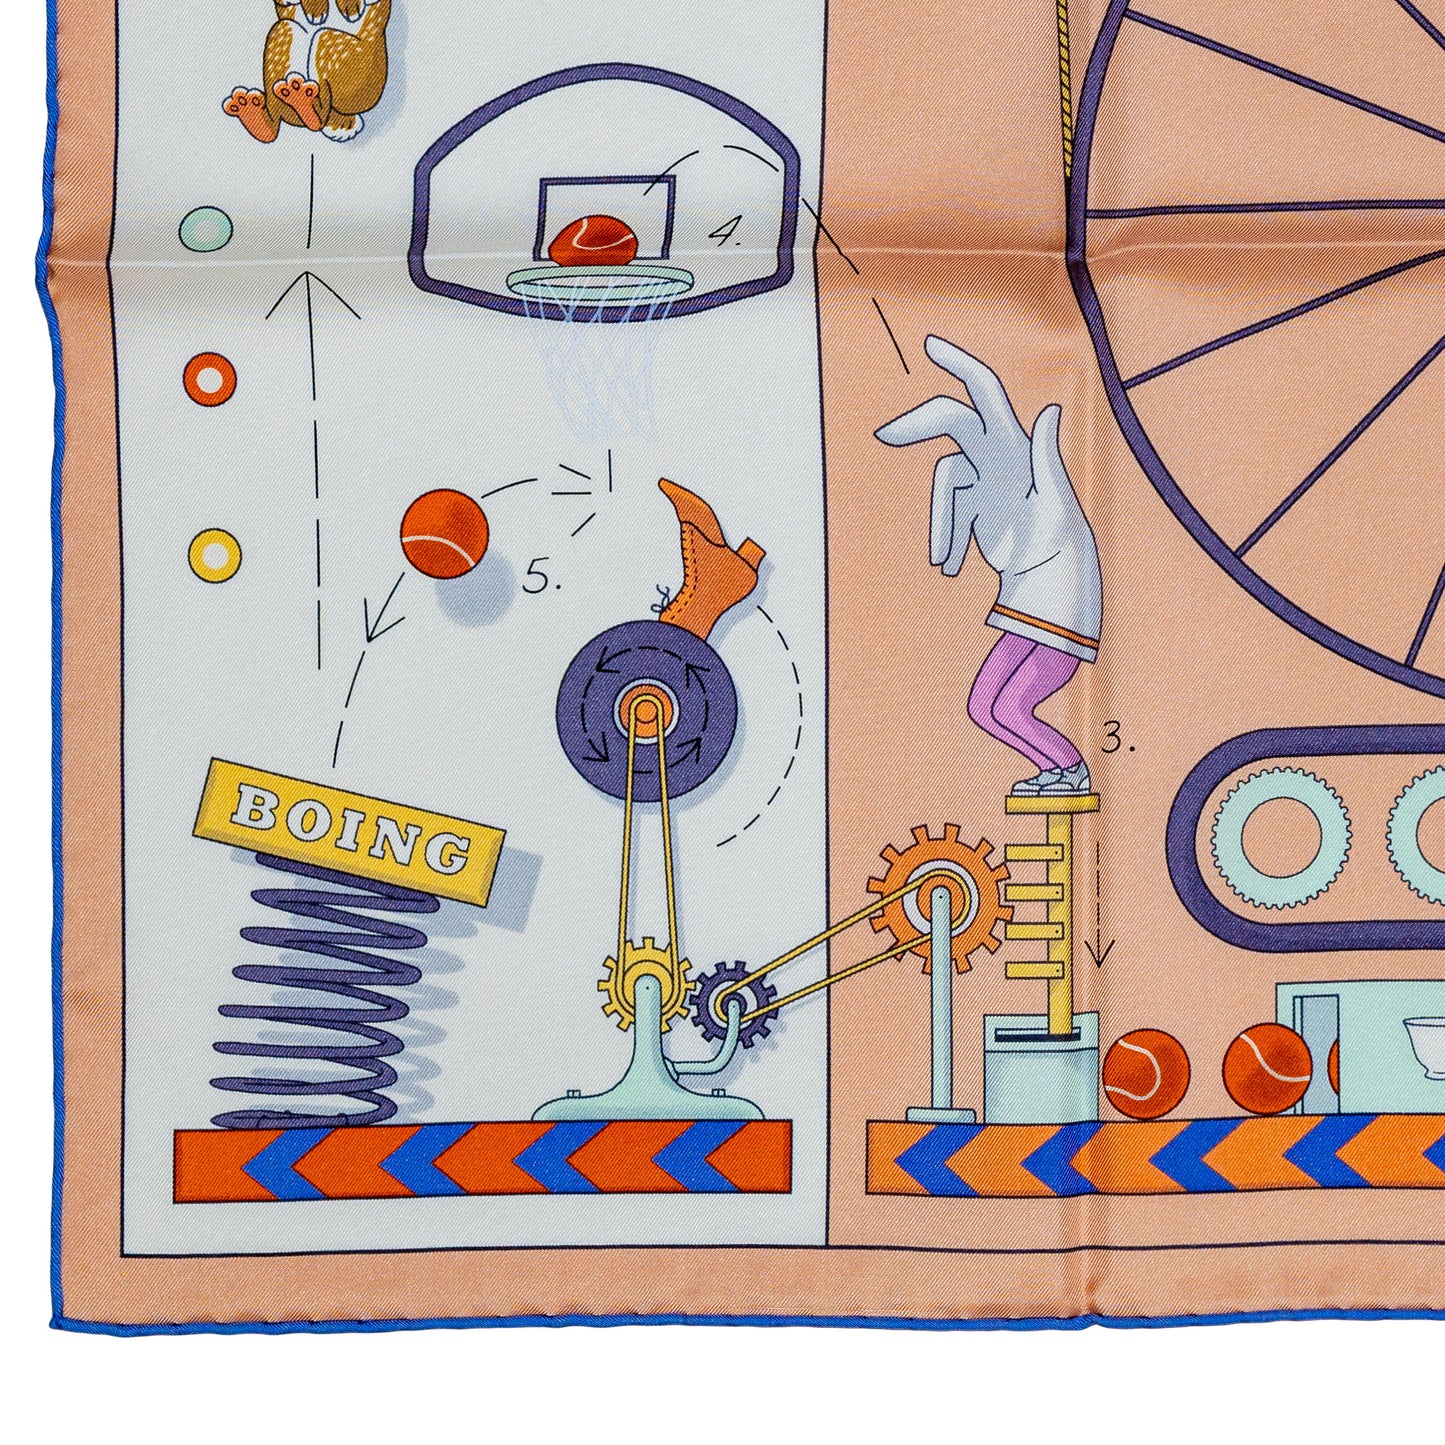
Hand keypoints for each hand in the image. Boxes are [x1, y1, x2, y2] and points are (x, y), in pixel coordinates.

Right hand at [876, 336, 1063, 576]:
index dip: (959, 364)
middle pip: (950, 421)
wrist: (1051, 569)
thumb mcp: (1056, 499)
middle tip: (885, 435)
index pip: (984, 391)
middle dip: (917, 426)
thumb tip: (1051, 409)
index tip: (930, 347)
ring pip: (945, 482)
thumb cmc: (1057, 536)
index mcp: (1015, 441)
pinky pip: (948, 510)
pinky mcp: (974, 500)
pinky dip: (947, 537)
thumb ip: (1048, 455)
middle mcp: (997, 451)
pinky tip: (949, 567)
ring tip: (946, 564)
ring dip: (943, 524)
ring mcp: (983, 475)